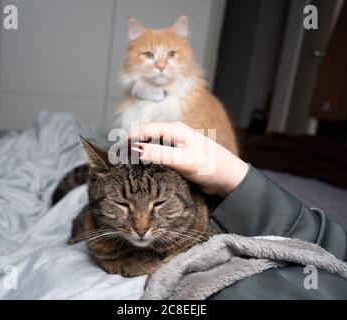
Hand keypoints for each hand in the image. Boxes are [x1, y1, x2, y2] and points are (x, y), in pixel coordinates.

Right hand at [129, 122, 248, 196]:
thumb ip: (159, 154)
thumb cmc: (211, 167)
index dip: (128, 140)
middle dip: (131, 146)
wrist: (229, 179)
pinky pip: (157, 155)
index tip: (117, 154)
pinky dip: (148, 160)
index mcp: (175, 129)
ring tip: (128, 167)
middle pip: (144, 136)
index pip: (144, 129)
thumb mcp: (184, 160)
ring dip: (139, 154)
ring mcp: (174, 145)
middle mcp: (173, 134)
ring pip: (150, 145)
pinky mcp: (176, 156)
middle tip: (119, 162)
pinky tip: (144, 170)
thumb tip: (135, 148)